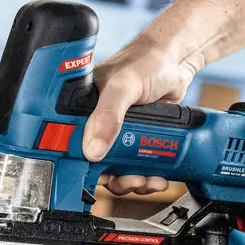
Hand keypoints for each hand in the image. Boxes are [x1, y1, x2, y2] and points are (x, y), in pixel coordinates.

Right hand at [83, 38, 195, 194]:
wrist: (177, 63)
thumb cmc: (146, 62)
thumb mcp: (123, 87)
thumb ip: (108, 115)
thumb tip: (93, 150)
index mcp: (80, 108)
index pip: (67, 143)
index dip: (76, 165)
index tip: (91, 178)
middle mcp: (95, 122)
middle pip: (93, 164)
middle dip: (112, 178)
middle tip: (129, 180)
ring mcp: (116, 133)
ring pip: (116, 170)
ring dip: (131, 182)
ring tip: (146, 180)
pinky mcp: (136, 140)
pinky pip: (135, 168)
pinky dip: (146, 178)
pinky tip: (157, 176)